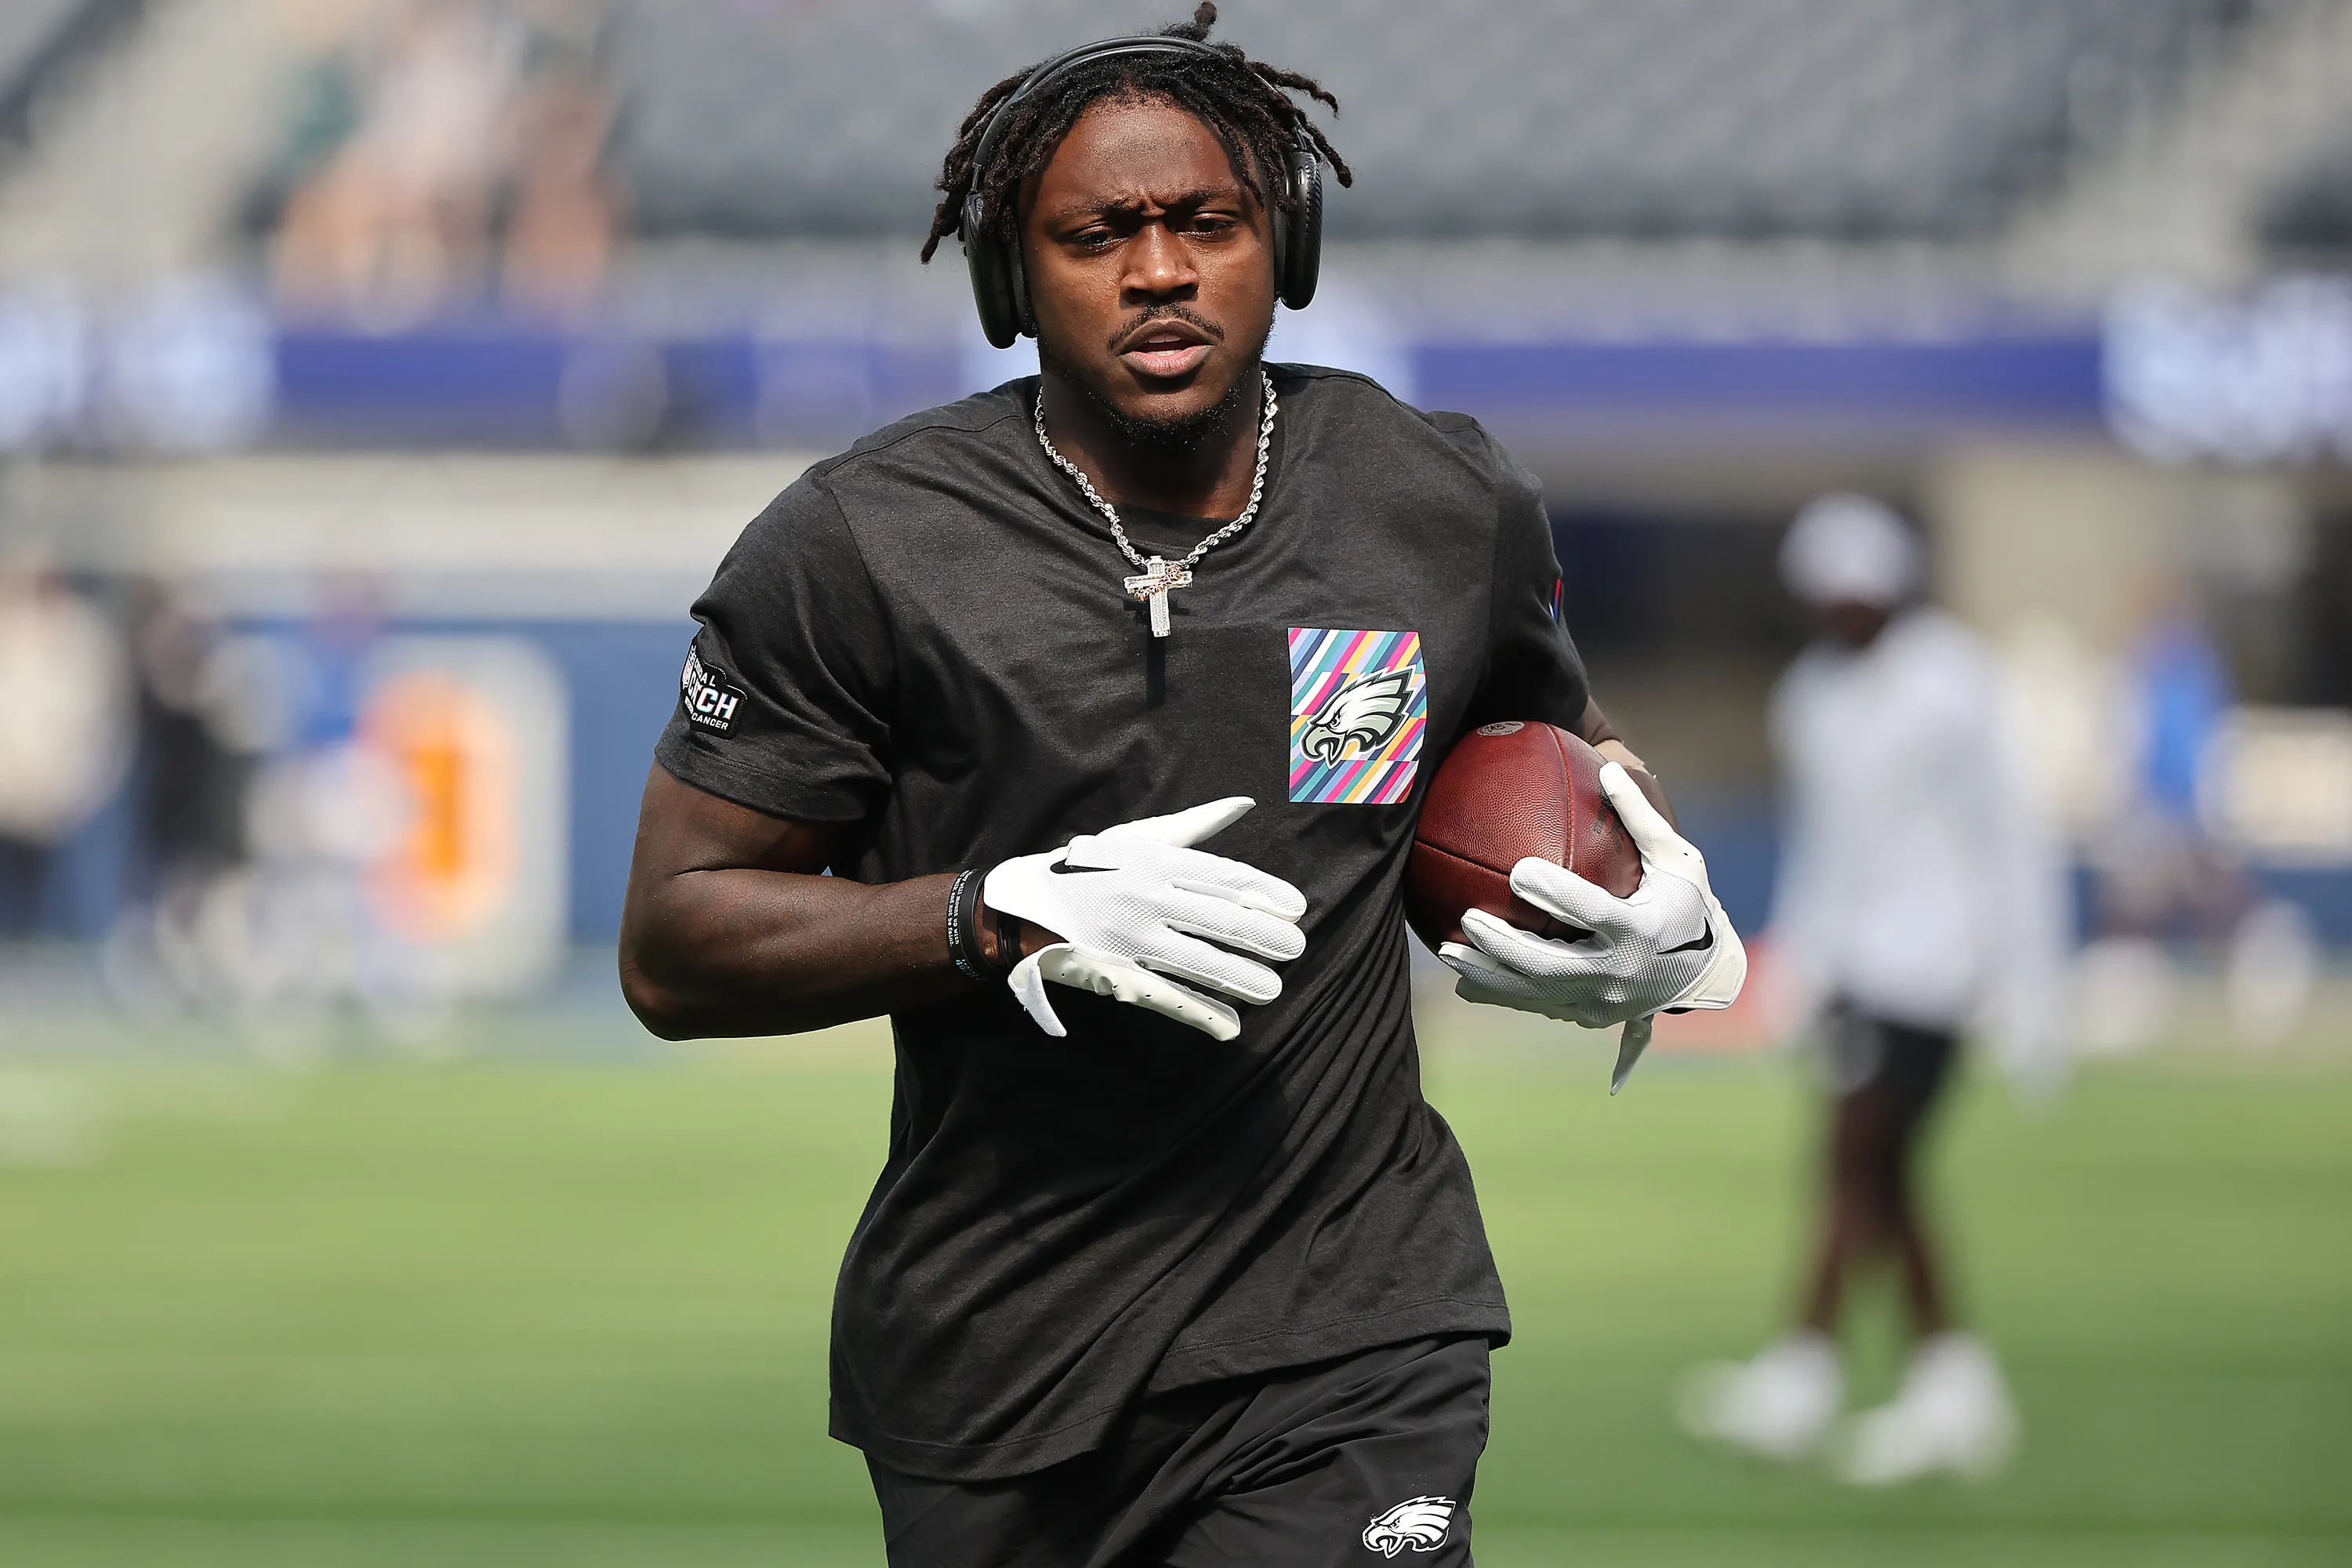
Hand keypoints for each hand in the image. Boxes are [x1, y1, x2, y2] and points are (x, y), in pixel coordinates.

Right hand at [982, 798, 1306, 1041]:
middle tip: (1296, 950)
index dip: (1266, 894)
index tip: (1297, 908)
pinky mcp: (1117, 975)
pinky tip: (1230, 1026)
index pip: (1225, 878)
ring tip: (1272, 989)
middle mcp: (1148, 898)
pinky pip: (1168, 996)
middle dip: (1265, 938)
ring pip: (1201, 962)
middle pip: (1222, 920)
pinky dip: (1201, 1014)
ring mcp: (1133, 940)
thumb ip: (1195, 824)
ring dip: (1243, 978)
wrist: (1021, 908)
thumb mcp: (1136, 837)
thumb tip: (1244, 804)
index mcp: (1156, 861)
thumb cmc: (1088, 868)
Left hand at [1438, 762, 1745, 1090]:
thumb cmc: (1690, 904)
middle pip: (1549, 964)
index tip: (1517, 871)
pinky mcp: (1587, 1016)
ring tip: (1447, 952)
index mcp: (1639, 930)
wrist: (1706, 974)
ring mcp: (1601, 1001)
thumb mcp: (1677, 859)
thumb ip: (1641, 817)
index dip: (1555, 894)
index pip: (1591, 912)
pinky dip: (1499, 993)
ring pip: (1533, 993)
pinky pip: (1536, 1005)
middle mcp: (1618, 973)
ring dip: (1487, 975)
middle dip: (1504, 945)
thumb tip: (1607, 769)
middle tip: (1468, 917)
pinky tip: (1463, 980)